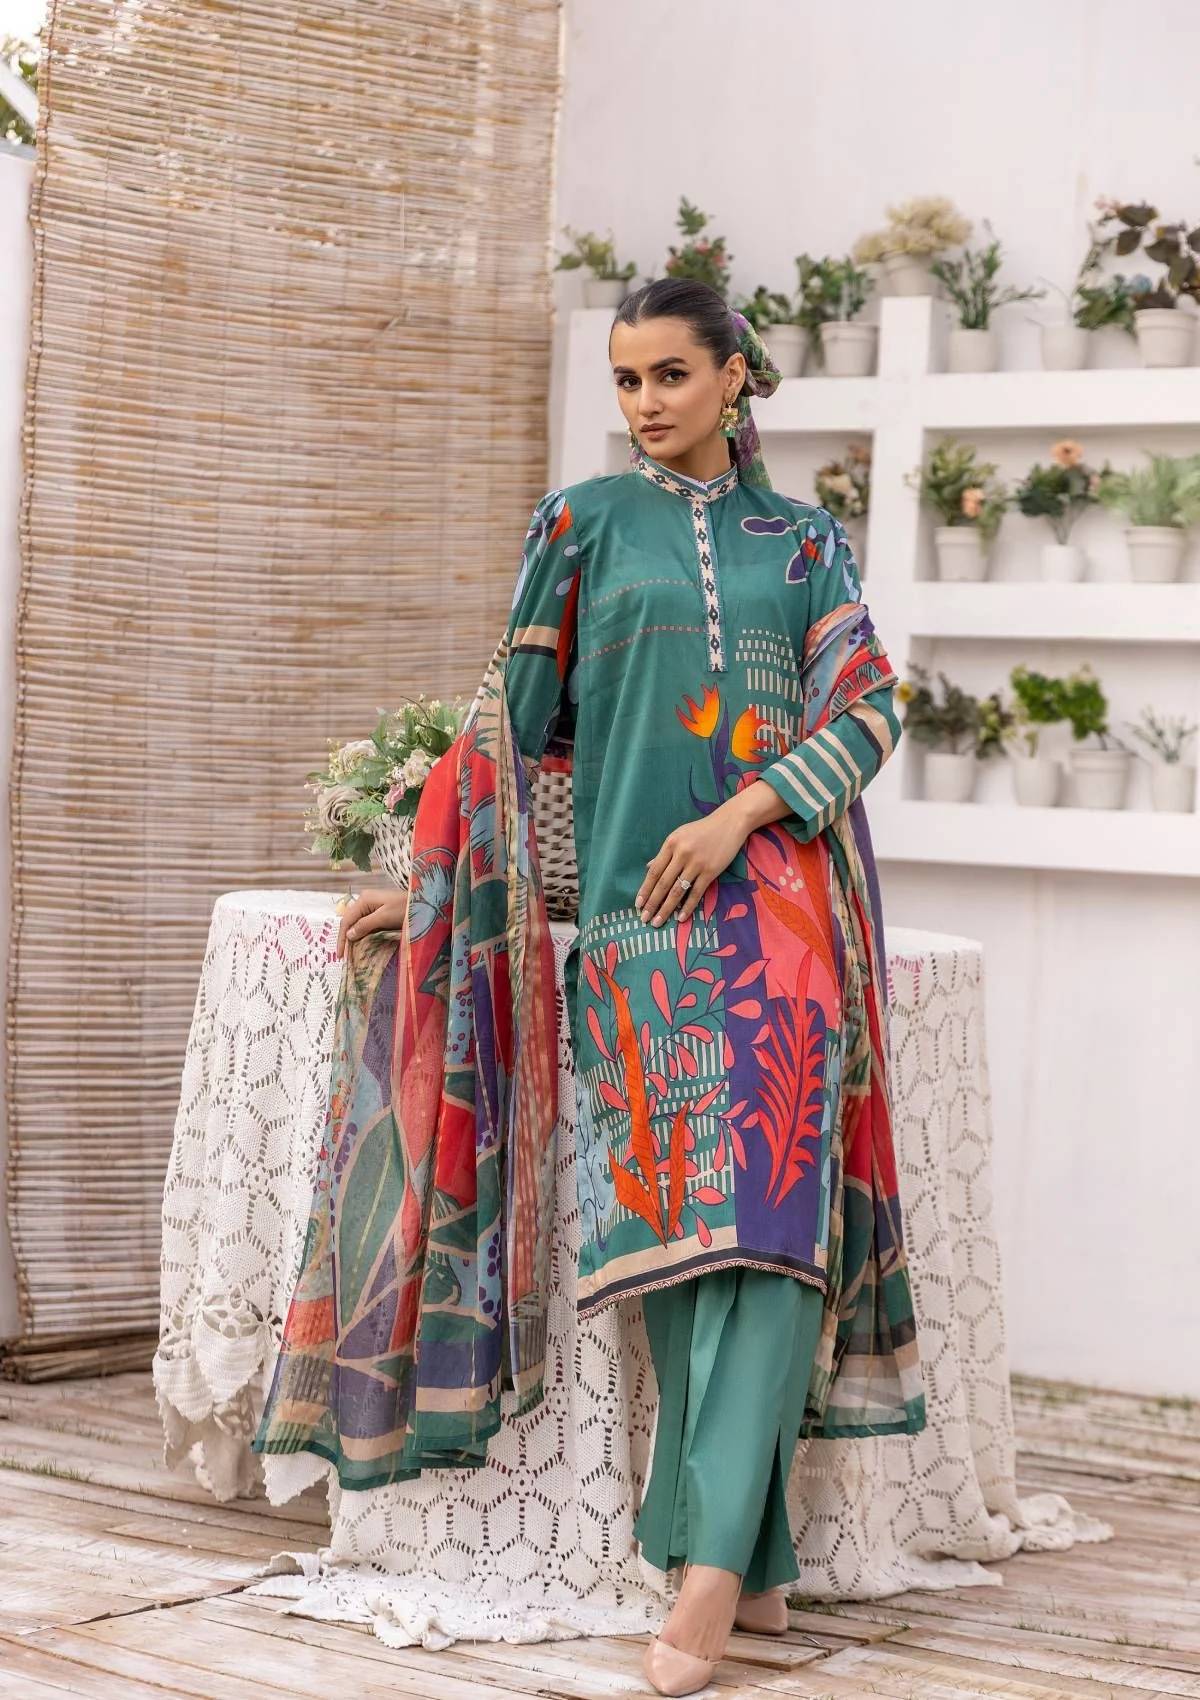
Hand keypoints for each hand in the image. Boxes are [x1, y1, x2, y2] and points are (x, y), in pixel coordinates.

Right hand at [335, 886, 407, 958]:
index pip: (346, 920)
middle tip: (343, 956)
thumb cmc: (404, 908)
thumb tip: (348, 935)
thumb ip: (365, 925)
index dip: (342, 938)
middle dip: (345, 938)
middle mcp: (364, 901)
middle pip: (349, 921)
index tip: (341, 955)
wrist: (424, 902)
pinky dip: (361, 934)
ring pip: (356, 923)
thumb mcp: (384, 917)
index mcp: (363, 900)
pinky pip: (364, 923)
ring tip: (349, 952)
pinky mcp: (378, 911)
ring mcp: (371, 905)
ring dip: (352, 937)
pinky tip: (359, 943)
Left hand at [636, 805, 748, 926]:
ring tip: (657, 922)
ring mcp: (696, 863)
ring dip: (666, 909)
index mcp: (670, 844)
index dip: (645, 889)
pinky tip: (680, 918)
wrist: (730, 823)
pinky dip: (687, 907)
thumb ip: (664, 853)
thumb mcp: (679, 836)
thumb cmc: (702, 830)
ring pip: (677, 891)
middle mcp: (681, 854)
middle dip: (652, 904)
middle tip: (643, 919)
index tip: (637, 904)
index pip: (654, 872)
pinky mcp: (711, 871)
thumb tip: (648, 868)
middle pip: (662, 884)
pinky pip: (696, 892)